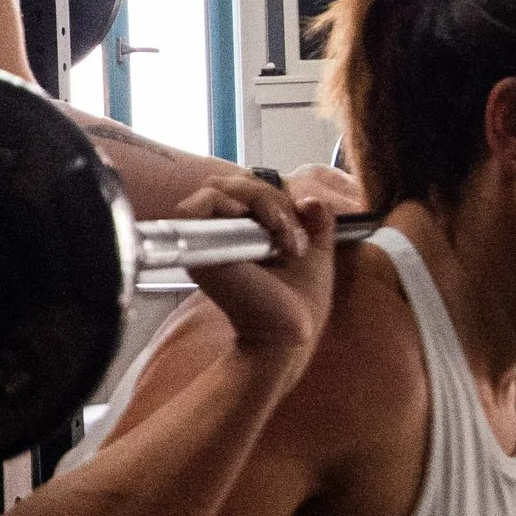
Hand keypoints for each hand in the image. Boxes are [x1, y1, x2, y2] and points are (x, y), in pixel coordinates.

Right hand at [171, 170, 339, 360]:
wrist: (291, 333)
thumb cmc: (299, 299)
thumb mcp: (316, 249)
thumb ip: (317, 221)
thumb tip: (311, 200)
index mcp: (242, 230)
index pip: (244, 186)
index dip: (273, 194)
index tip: (301, 224)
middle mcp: (219, 232)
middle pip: (230, 182)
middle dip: (269, 196)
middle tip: (290, 232)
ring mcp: (205, 241)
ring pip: (218, 188)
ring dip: (260, 202)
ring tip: (281, 236)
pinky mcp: (199, 251)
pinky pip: (199, 206)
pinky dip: (228, 205)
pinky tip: (256, 227)